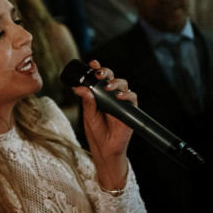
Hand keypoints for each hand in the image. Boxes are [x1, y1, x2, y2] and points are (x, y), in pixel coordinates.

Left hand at [72, 59, 135, 190]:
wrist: (106, 149)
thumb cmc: (96, 132)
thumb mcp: (88, 116)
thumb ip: (86, 102)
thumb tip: (80, 88)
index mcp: (99, 95)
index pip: (99, 78)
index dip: (97, 68)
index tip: (92, 63)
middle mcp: (111, 96)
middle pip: (111, 77)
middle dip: (106, 72)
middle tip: (99, 74)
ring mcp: (121, 102)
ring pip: (123, 84)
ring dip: (116, 82)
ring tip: (108, 86)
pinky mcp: (130, 110)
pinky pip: (132, 97)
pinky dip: (127, 94)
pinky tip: (119, 96)